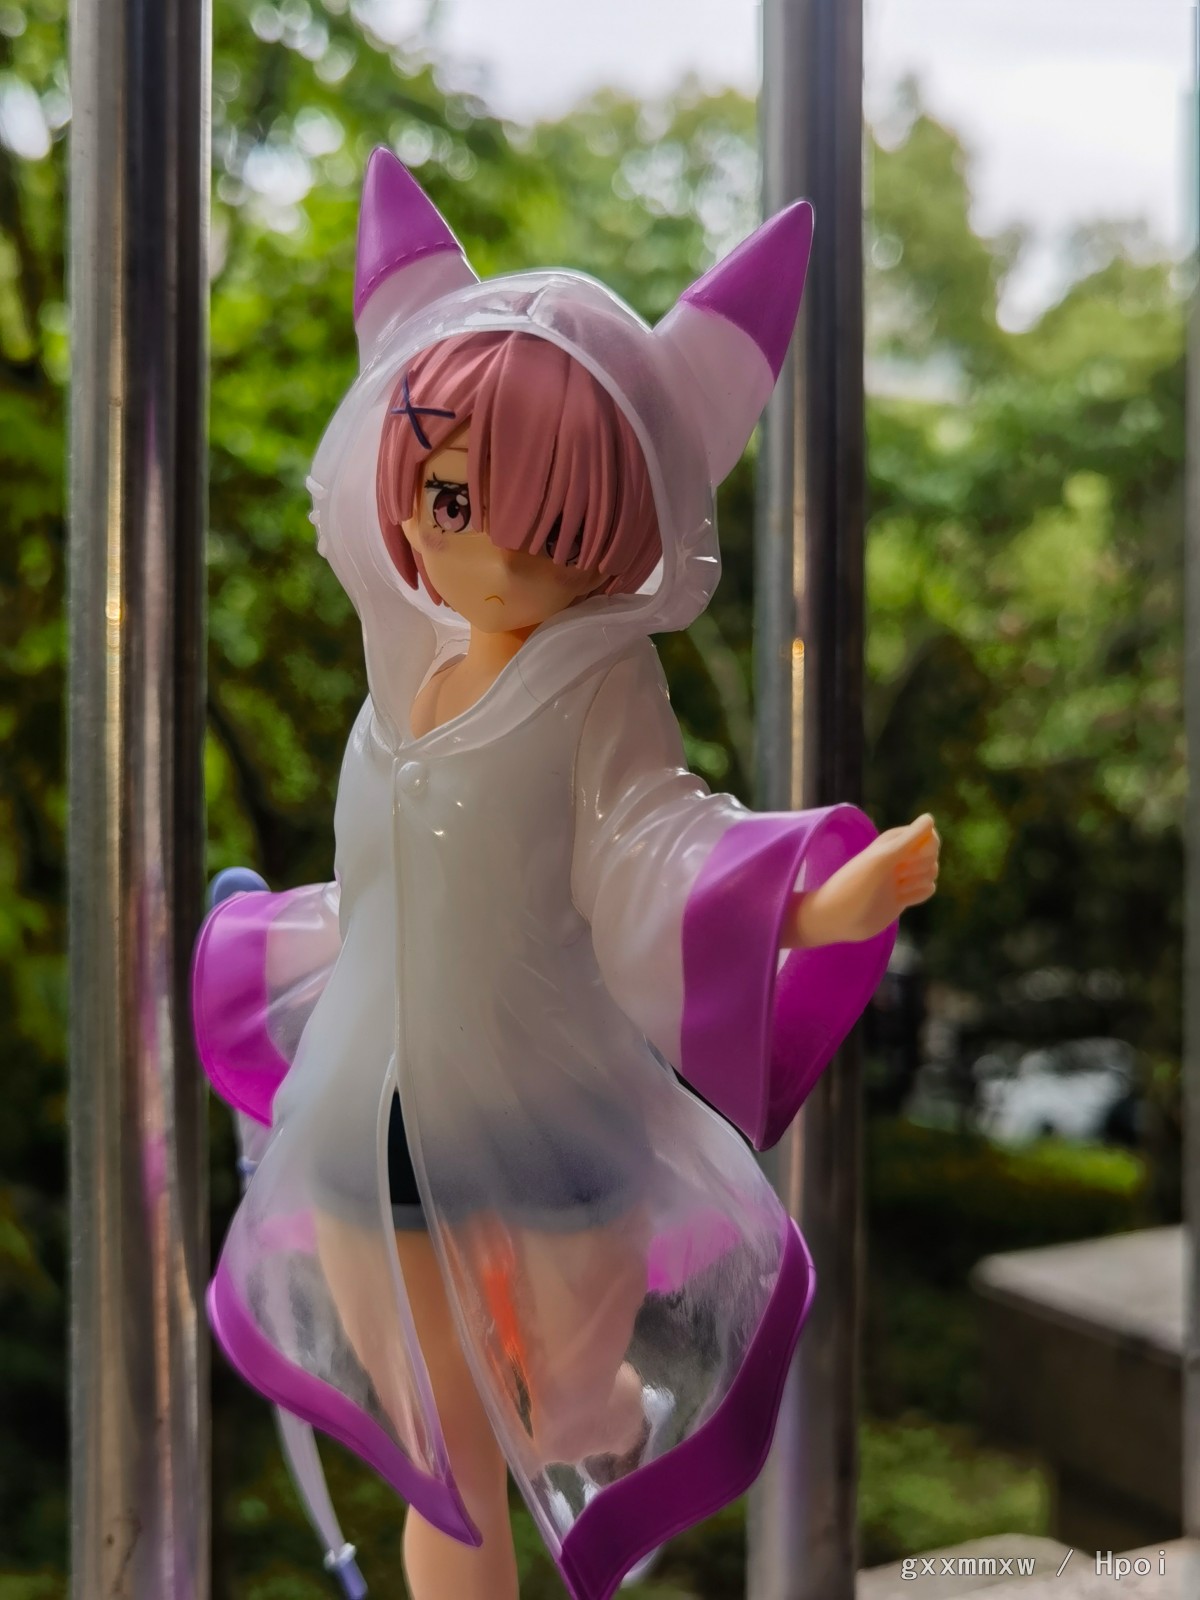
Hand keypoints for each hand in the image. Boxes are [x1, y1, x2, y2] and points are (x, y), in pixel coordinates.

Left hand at [782, 814, 939, 947]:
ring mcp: (901, 878)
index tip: (909, 857)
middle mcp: (898, 858)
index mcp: (892, 842)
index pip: (927, 835)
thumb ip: (908, 839)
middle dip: (921, 866)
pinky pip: (927, 889)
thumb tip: (931, 817)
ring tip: (898, 888)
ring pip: (931, 872)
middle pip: (932, 855)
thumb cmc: (856, 884)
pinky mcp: (903, 897)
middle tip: (898, 875)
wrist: (839, 917)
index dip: (926, 847)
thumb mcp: (883, 858)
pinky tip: (903, 899)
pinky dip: (920, 894)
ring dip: (919, 881)